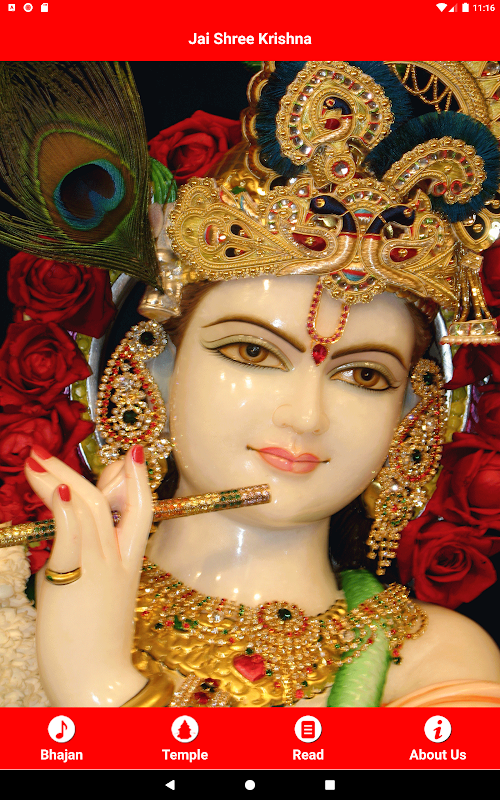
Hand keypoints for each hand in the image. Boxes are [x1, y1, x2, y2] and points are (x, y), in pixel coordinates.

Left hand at [25, 444, 152, 706]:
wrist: (98, 685)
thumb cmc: (95, 645)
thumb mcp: (100, 596)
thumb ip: (87, 562)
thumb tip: (66, 541)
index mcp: (128, 563)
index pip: (142, 508)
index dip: (136, 477)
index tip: (128, 454)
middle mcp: (116, 558)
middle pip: (110, 499)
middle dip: (81, 468)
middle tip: (48, 453)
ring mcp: (96, 566)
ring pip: (88, 506)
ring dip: (60, 477)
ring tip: (34, 462)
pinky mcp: (72, 578)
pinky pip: (71, 533)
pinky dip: (62, 506)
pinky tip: (52, 487)